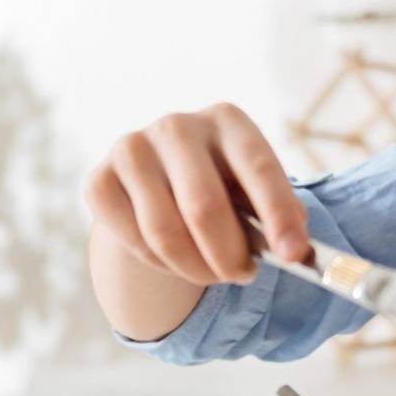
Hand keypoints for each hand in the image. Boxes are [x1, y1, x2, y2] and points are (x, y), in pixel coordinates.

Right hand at [85, 103, 309, 285]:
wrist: (159, 184)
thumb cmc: (222, 188)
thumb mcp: (255, 192)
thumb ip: (280, 216)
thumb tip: (296, 251)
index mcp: (227, 120)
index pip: (258, 167)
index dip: (278, 214)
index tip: (293, 255)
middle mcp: (177, 126)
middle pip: (203, 207)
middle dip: (228, 256)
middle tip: (243, 276)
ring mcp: (132, 149)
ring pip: (165, 233)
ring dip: (195, 269)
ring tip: (212, 272)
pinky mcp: (99, 180)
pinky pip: (134, 242)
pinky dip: (161, 265)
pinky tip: (174, 259)